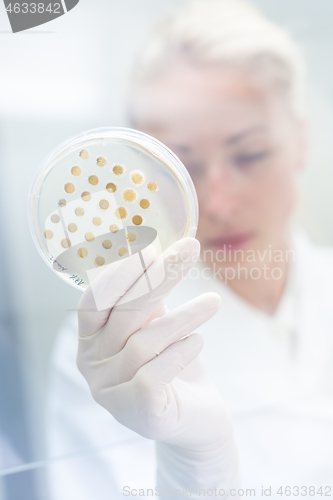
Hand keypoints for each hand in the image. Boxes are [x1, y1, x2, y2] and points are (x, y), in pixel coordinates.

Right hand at [77, 237, 233, 449]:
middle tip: (189, 251)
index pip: (94, 301)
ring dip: (183, 317)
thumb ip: (149, 299)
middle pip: (122, 315)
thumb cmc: (172, 363)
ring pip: (143, 342)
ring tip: (213, 302)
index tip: (151, 248)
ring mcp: (110, 393)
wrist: (196, 417)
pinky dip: (180, 353)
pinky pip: (155, 373)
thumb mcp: (157, 325)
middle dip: (158, 278)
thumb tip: (158, 252)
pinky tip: (199, 341)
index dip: (120, 273)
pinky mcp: (137, 413)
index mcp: (90, 340)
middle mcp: (92, 366)